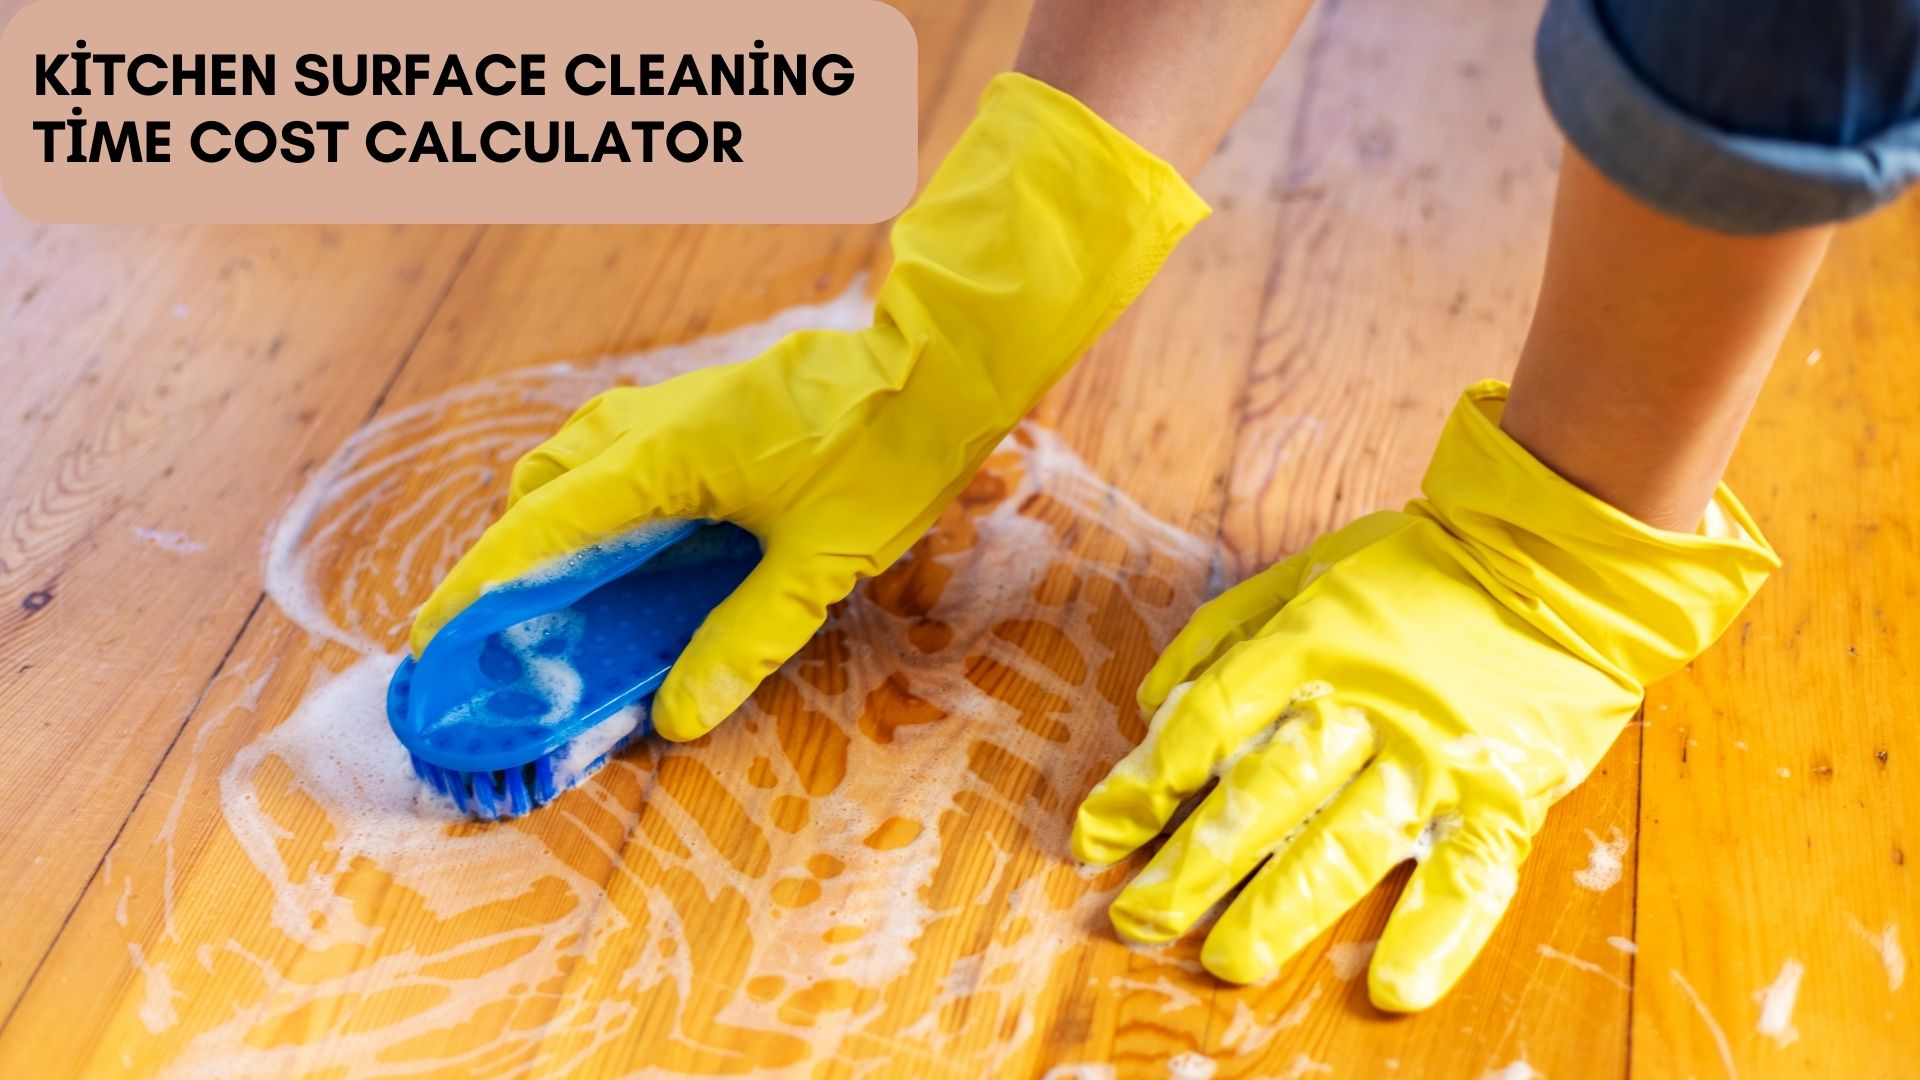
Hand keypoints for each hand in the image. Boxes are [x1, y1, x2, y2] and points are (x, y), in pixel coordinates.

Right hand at [409, 73, 1207, 741]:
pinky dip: (602, 496)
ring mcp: (678, 405)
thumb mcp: (817, 564)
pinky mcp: (709, 405)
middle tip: (509, 628)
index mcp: (661, 458)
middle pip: (544, 489)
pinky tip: (639, 543)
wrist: (937, 366)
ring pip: (580, 460)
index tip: (434, 633)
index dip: (482, 584)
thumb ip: (743, 638)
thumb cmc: (883, 456)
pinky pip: (622, 449)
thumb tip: (677, 714)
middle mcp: (651, 423)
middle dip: (511, 557)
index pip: (541, 527)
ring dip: (556, 521)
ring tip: (567, 593)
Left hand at [1072, 381, 1777, 1009]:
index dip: (1146, 783)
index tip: (1098, 834)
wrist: (1556, 560)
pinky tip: (1391, 986)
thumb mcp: (1307, 574)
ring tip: (1225, 962)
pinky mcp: (1501, 797)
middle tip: (1137, 920)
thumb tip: (1152, 706)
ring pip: (1345, 843)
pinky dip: (1434, 935)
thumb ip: (1224, 635)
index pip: (1209, 724)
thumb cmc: (1418, 569)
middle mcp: (1362, 708)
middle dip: (1193, 864)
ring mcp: (1433, 759)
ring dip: (1282, 909)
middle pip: (1262, 796)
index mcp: (1307, 647)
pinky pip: (1468, 875)